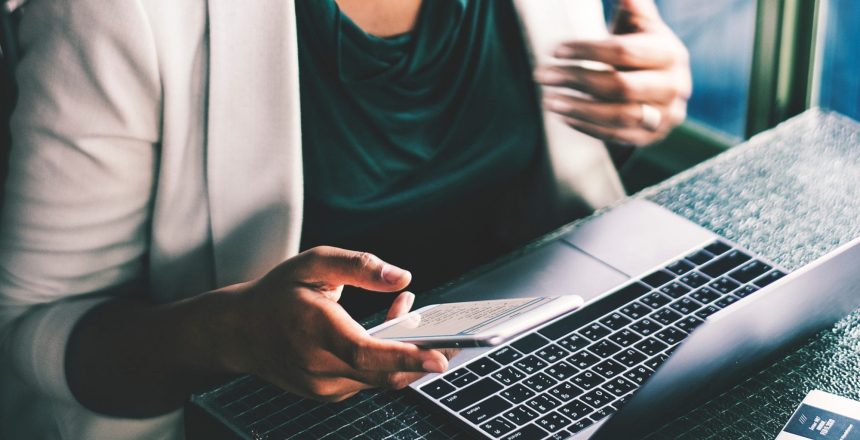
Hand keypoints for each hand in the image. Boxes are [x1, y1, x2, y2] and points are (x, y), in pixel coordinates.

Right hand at [226, 246, 450, 401]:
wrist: (239, 332)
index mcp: (313, 329)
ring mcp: (323, 386)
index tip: (438, 358)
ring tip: (416, 318)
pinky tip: (391, 332)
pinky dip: (387, 361)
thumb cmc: (278, 294)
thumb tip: (401, 277)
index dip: (404, 357)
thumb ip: (358, 266)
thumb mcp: (313, 263)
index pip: (365, 352)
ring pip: (380, 378)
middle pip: (382, 373)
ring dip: (406, 355)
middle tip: (457, 342)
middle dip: (424, 359)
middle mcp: (318, 365)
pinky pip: (369, 380)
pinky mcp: (329, 394)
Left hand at [534, 0, 690, 146]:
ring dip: (579, 108)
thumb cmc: (642, 47)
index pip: (624, 52)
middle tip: (542, 75)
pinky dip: (587, 127)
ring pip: (619, 116)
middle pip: (620, 86)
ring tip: (548, 100)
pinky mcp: (652, 137)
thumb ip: (632, 5)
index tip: (555, 50)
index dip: (587, 50)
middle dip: (577, 80)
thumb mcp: (640, 24)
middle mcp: (673, 86)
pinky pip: (616, 136)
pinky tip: (563, 116)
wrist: (663, 85)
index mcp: (670, 53)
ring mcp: (664, 115)